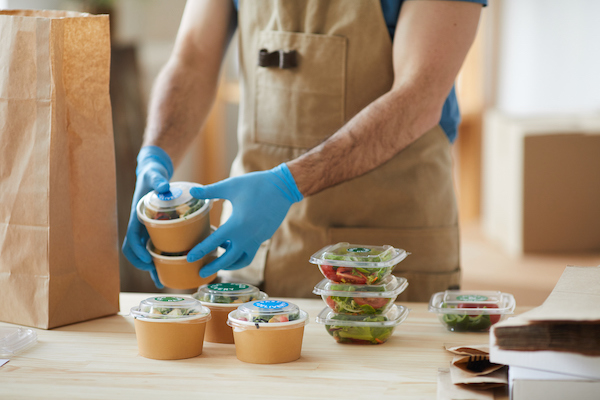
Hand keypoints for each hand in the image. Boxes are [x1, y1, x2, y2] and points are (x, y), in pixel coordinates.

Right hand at [121, 146, 173, 287]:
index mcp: (136, 216)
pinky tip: (170, 267)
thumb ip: (158, 180)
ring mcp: (146, 229)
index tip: (147, 260)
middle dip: (143, 264)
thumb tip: (164, 186)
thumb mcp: (154, 176)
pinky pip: (154, 246)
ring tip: (161, 281)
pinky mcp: (154, 229)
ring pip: (145, 252)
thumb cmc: (152, 175)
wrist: (152, 173)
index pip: (131, 238)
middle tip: (156, 275)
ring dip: (151, 267)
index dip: (137, 251)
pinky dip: (160, 258)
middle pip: (135, 250)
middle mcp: (139, 225)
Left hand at [187, 163, 302, 276]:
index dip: (200, 251)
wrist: (283, 187)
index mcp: (236, 225)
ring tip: (219, 257)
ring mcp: (257, 238)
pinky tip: (232, 242)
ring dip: (229, 263)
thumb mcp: (230, 186)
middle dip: (214, 267)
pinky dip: (239, 251)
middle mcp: (247, 237)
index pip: (213, 243)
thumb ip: (209, 191)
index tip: (189, 258)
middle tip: (201, 272)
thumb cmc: (256, 185)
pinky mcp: (264, 236)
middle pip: (228, 260)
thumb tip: (192, 190)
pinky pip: (249, 250)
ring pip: (242, 259)